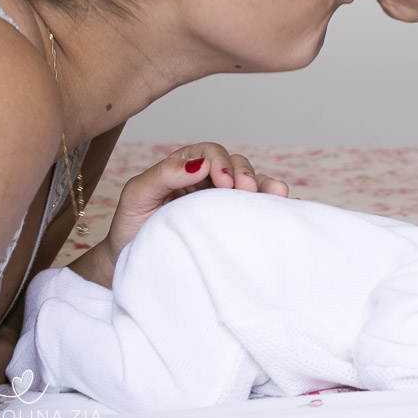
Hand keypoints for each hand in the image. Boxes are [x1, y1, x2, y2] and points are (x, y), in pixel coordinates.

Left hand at [106, 143, 287, 256]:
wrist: (133, 264)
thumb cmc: (132, 227)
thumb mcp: (138, 195)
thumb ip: (164, 174)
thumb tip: (201, 163)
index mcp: (184, 167)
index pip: (209, 153)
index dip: (220, 162)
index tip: (224, 181)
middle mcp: (207, 180)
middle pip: (235, 165)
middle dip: (244, 173)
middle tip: (246, 189)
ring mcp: (221, 201)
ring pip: (251, 183)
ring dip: (265, 185)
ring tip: (277, 194)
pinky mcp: (231, 222)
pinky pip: (256, 208)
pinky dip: (272, 205)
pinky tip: (286, 206)